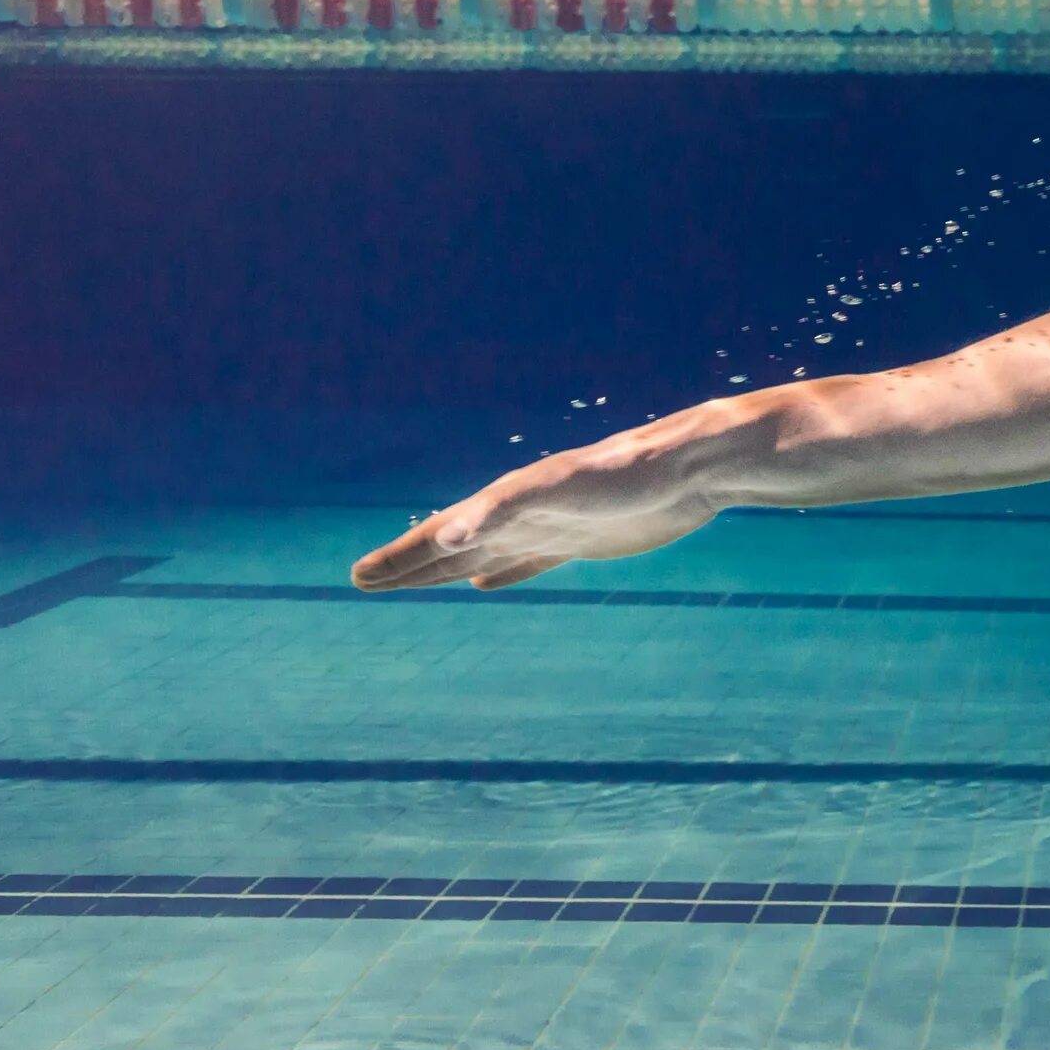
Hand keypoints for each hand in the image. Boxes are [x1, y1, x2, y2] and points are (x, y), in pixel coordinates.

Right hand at [350, 419, 721, 591]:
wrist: (691, 467)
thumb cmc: (630, 475)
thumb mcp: (563, 490)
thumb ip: (505, 511)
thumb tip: (448, 536)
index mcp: (510, 503)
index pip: (442, 535)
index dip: (401, 557)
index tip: (359, 576)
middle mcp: (524, 514)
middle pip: (453, 545)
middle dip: (409, 565)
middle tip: (362, 581)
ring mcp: (553, 526)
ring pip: (485, 553)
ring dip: (447, 569)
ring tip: (412, 581)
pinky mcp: (585, 539)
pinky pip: (530, 560)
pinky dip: (504, 572)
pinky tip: (487, 582)